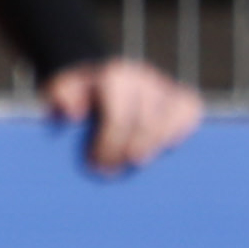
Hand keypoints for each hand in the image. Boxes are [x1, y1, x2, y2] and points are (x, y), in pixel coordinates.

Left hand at [41, 56, 203, 175]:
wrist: (92, 83)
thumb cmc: (74, 96)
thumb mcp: (57, 94)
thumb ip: (58, 99)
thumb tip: (73, 113)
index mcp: (114, 76)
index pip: (120, 113)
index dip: (111, 143)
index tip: (96, 164)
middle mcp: (143, 77)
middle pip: (148, 119)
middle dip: (130, 149)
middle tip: (111, 171)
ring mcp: (164, 85)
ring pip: (176, 113)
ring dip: (156, 143)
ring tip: (136, 162)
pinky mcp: (180, 96)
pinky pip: (191, 111)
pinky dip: (180, 130)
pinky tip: (164, 148)